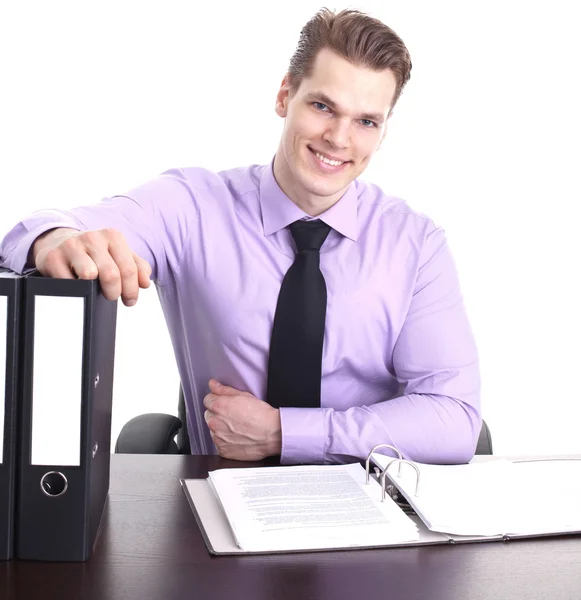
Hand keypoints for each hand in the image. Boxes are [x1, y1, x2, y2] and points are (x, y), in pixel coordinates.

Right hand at [32, 227, 150, 305]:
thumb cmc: (95, 254)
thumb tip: (145, 283)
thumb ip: (137, 267)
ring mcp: (71, 245)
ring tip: (95, 292)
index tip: (130, 300)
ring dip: (94, 290)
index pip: (129, 269)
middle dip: (115, 293)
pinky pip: (67, 281)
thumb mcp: (118, 255)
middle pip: (111, 274)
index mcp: (113, 236)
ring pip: (89, 275)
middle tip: (112, 298)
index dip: (131, 290)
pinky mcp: (53, 256)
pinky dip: (74, 290)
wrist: (59, 242)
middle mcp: (92, 237)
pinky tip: (76, 287)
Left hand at [203, 379, 281, 460]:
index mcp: (218, 406)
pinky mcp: (223, 450)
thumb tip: (214, 385)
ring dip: (221, 428)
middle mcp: (215, 422)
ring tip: (238, 428)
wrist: (272, 434)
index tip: (225, 404)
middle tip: (234, 416)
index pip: (207, 400)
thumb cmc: (261, 415)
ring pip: (213, 430)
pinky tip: (238, 438)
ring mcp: (218, 438)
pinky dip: (226, 442)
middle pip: (209, 415)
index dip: (217, 400)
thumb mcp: (244, 396)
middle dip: (218, 414)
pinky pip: (219, 444)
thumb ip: (224, 390)